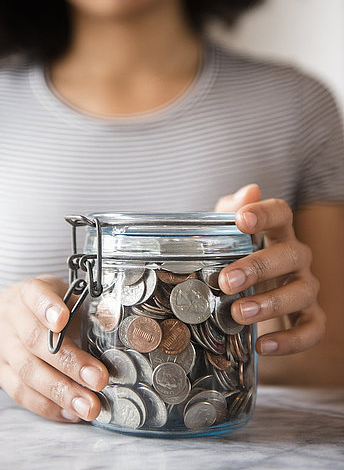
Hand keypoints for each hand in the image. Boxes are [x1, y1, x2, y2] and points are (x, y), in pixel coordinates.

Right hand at [0, 275, 107, 421]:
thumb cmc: (38, 307)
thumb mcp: (56, 293)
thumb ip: (79, 306)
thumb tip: (113, 325)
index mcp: (28, 293)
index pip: (35, 295)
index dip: (48, 307)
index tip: (63, 319)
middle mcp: (11, 319)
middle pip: (35, 341)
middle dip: (70, 362)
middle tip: (99, 379)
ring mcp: (3, 347)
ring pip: (28, 372)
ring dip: (62, 392)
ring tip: (89, 406)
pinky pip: (20, 393)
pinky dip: (47, 406)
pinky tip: (70, 413)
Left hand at [214, 184, 325, 355]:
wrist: (247, 293)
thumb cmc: (235, 256)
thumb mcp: (225, 233)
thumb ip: (230, 211)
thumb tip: (250, 190)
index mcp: (277, 232)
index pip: (281, 214)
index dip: (264, 214)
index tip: (241, 220)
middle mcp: (296, 257)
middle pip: (290, 255)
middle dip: (258, 267)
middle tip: (227, 280)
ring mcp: (305, 287)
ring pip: (301, 292)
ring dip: (271, 303)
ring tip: (239, 313)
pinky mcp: (309, 317)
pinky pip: (311, 329)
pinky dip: (291, 340)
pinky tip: (263, 346)